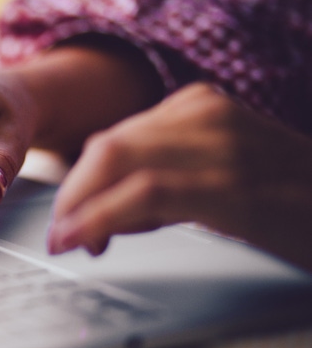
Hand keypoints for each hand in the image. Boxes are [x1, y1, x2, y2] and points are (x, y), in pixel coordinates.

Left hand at [47, 83, 311, 269]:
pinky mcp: (230, 184)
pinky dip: (101, 217)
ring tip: (66, 240)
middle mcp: (204, 115)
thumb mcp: (219, 175)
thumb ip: (163, 184)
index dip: (82, 183)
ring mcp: (219, 145)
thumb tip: (101, 216)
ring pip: (115, 163)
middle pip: (107, 147)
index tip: (71, 219)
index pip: (116, 139)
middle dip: (72, 194)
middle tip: (60, 232)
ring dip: (79, 207)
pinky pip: (143, 195)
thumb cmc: (291, 199)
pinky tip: (86, 239)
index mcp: (200, 107)